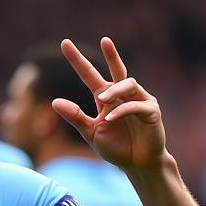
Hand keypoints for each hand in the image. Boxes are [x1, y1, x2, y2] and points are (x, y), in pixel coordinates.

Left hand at [53, 37, 166, 171]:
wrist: (137, 165)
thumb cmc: (116, 148)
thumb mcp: (90, 132)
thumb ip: (75, 117)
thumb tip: (54, 101)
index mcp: (107, 99)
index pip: (90, 75)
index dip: (78, 60)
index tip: (65, 43)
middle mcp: (124, 95)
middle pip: (117, 69)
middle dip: (111, 54)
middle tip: (104, 41)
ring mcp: (140, 101)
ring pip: (128, 84)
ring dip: (113, 90)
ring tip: (101, 99)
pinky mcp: (151, 112)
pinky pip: (136, 105)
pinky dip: (121, 111)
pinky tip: (109, 119)